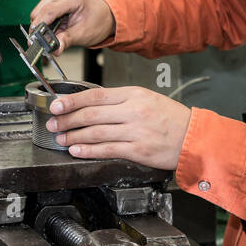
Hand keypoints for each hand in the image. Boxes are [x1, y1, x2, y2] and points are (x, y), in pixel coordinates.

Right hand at [29, 0, 115, 54]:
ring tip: (57, 27)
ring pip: (39, 7)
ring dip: (43, 20)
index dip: (38, 26)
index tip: (33, 39)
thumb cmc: (98, 20)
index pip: (49, 10)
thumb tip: (54, 49)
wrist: (106, 12)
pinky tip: (56, 19)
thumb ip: (66, 40)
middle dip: (40, 26)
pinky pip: (42, 3)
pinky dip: (45, 15)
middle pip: (41, 8)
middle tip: (44, 40)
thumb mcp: (83, 34)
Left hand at [44, 86, 191, 170]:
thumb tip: (91, 104)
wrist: (193, 137)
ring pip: (96, 132)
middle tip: (52, 123)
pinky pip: (107, 149)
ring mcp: (135, 131)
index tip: (56, 104)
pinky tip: (76, 150)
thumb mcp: (146, 98)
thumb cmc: (170, 117)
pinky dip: (89, 150)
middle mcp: (133, 111)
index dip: (72, 100)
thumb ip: (120, 100)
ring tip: (60, 138)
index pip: (95, 95)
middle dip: (67, 119)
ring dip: (74, 135)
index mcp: (133, 94)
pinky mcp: (138, 150)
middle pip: (91, 114)